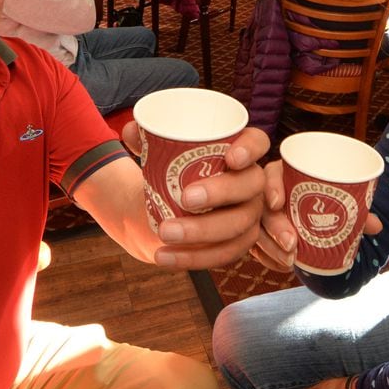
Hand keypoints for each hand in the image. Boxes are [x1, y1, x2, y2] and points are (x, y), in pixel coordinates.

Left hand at [121, 124, 271, 269]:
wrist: (172, 206)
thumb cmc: (175, 169)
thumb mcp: (161, 150)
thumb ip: (145, 136)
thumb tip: (130, 131)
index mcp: (240, 151)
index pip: (258, 142)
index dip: (250, 149)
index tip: (230, 157)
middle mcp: (252, 182)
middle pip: (250, 185)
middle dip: (220, 192)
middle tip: (186, 198)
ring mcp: (250, 214)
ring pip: (237, 226)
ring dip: (201, 232)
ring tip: (165, 231)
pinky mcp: (239, 243)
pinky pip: (223, 254)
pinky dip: (192, 258)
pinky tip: (164, 256)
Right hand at [254, 161, 382, 272]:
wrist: (319, 209)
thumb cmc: (328, 197)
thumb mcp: (340, 199)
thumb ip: (356, 209)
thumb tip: (376, 226)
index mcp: (285, 173)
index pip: (271, 174)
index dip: (271, 187)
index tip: (278, 203)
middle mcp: (269, 192)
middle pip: (263, 206)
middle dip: (275, 227)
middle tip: (292, 244)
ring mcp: (261, 213)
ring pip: (257, 229)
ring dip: (271, 247)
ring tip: (290, 261)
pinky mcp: (260, 232)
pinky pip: (256, 245)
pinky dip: (268, 257)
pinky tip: (281, 266)